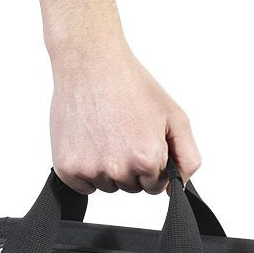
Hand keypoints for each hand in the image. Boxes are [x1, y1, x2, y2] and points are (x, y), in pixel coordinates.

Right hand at [49, 40, 200, 193]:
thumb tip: (176, 189)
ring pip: (107, 186)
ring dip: (108, 168)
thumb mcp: (176, 117)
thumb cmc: (131, 85)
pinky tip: (89, 142)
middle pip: (131, 187)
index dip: (151, 163)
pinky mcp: (66, 168)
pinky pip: (83, 187)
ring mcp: (90, 170)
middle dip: (130, 167)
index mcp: (146, 159)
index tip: (141, 139)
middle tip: (122, 133)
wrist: (90, 62)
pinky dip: (86, 171)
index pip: (155, 185)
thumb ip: (187, 158)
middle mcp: (118, 169)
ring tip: (105, 133)